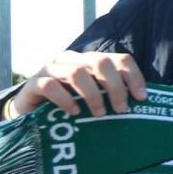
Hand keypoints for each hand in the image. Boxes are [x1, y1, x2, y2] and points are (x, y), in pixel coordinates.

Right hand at [8, 51, 147, 118]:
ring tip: (99, 114)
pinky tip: (74, 112)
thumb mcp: (94, 99)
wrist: (30, 112)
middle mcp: (73, 60)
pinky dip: (66, 100)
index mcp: (91, 61)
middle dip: (115, 87)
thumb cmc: (69, 105)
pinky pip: (51, 86)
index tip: (142, 97)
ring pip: (77, 73)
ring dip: (92, 95)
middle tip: (121, 109)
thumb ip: (112, 96)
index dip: (134, 76)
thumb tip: (142, 105)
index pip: (120, 59)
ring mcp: (51, 69)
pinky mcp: (33, 83)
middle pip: (101, 63)